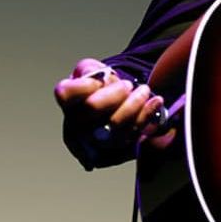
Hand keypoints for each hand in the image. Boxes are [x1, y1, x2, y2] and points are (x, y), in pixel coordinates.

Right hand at [53, 58, 168, 167]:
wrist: (115, 106)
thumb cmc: (100, 87)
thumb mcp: (92, 70)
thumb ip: (89, 70)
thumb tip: (100, 80)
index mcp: (68, 102)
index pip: (65, 93)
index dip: (86, 84)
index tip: (103, 76)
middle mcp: (75, 124)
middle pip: (93, 107)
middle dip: (116, 92)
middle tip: (128, 84)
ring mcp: (93, 140)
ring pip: (114, 125)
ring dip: (135, 104)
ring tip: (144, 91)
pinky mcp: (113, 151)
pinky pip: (131, 135)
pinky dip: (146, 116)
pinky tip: (155, 102)